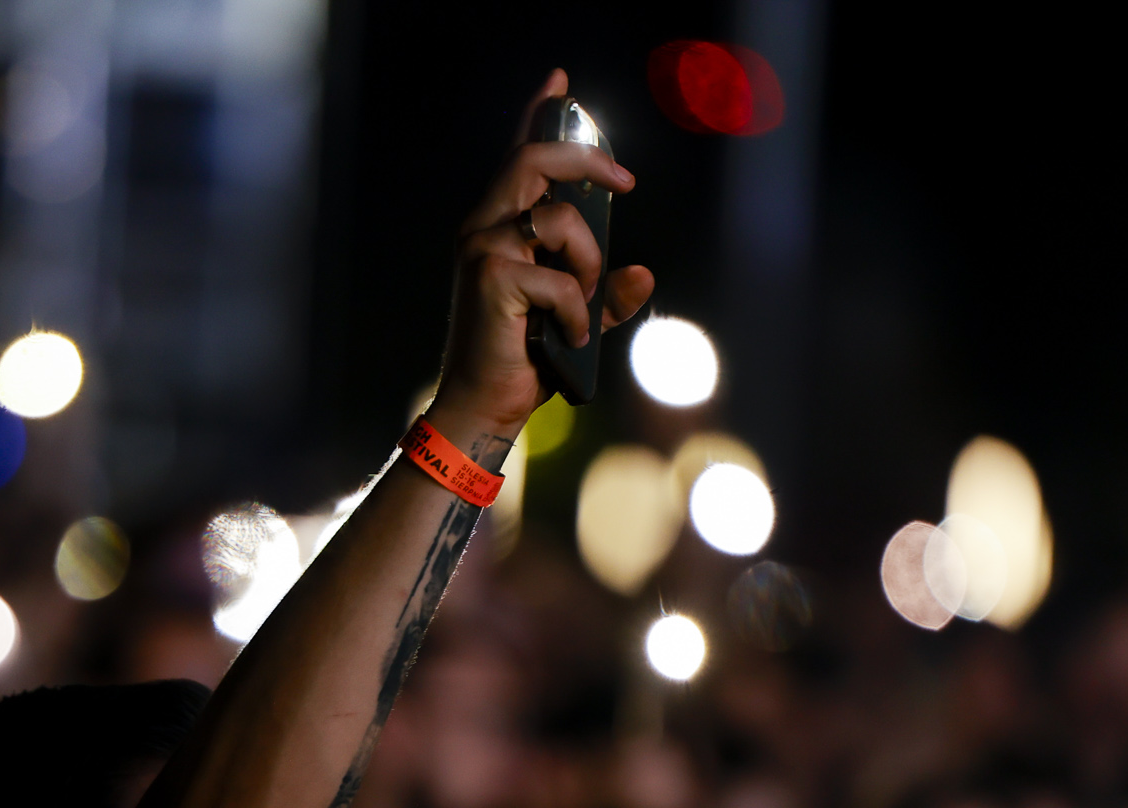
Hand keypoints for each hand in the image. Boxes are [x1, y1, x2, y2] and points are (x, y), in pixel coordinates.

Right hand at [431, 68, 655, 448]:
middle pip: (535, 160)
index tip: (562, 81)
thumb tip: (644, 272)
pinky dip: (577, 312)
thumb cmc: (524, 362)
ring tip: (580, 305)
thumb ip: (606, 294)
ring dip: (588, 263)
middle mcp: (483, 229)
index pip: (518, 157)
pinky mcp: (490, 278)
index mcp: (497, 229)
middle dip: (586, 160)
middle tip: (625, 182)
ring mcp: (482, 250)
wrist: (484, 406)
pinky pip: (560, 278)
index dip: (538, 113)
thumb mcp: (577, 321)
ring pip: (560, 221)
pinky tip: (566, 336)